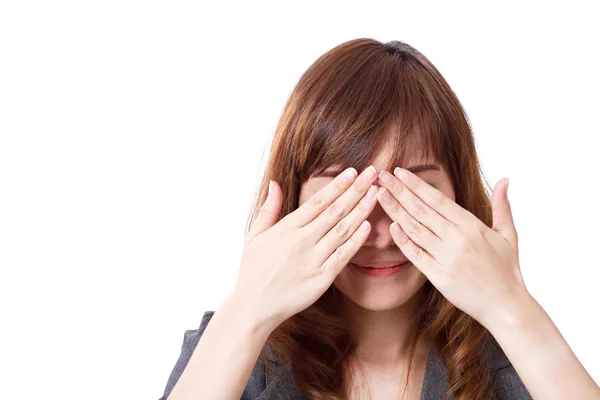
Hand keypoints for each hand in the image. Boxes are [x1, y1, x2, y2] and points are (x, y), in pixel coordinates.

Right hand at [233, 165, 378, 329]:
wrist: (253, 306)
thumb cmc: (252, 271)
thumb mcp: (254, 236)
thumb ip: (269, 209)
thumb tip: (274, 183)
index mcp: (287, 228)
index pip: (318, 201)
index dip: (338, 185)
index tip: (353, 171)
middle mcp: (302, 240)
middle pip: (336, 210)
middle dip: (356, 190)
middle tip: (373, 173)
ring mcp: (314, 259)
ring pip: (344, 229)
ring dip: (362, 210)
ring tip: (376, 193)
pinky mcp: (322, 278)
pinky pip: (344, 256)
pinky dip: (357, 241)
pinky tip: (369, 226)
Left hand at [376, 168, 529, 328]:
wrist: (506, 307)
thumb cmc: (506, 270)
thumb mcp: (508, 235)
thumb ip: (502, 206)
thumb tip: (504, 179)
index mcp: (471, 226)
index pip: (438, 199)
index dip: (416, 184)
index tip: (399, 172)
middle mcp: (457, 239)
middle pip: (421, 210)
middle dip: (398, 190)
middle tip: (381, 176)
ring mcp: (446, 258)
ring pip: (414, 229)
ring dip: (395, 210)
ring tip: (379, 195)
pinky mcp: (438, 277)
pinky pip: (416, 255)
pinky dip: (402, 240)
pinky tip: (390, 226)